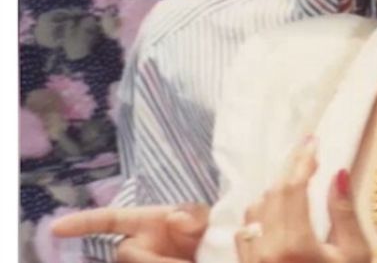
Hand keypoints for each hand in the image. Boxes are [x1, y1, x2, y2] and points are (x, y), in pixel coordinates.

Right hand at [50, 203, 208, 262]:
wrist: (222, 255)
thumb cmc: (211, 231)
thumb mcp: (209, 218)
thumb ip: (195, 216)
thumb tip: (174, 217)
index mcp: (147, 222)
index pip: (109, 220)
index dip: (83, 223)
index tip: (56, 228)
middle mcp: (138, 244)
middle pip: (125, 252)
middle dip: (147, 257)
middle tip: (182, 259)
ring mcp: (141, 260)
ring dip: (161, 262)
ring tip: (189, 259)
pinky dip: (162, 262)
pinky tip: (183, 261)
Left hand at [235, 138, 368, 262]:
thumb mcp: (354, 254)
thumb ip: (344, 214)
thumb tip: (339, 174)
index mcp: (295, 244)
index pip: (293, 189)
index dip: (303, 161)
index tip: (314, 142)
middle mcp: (267, 249)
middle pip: (272, 194)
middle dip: (289, 168)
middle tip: (306, 150)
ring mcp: (252, 260)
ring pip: (254, 209)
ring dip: (274, 191)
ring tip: (294, 180)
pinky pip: (244, 231)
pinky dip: (260, 214)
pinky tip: (277, 212)